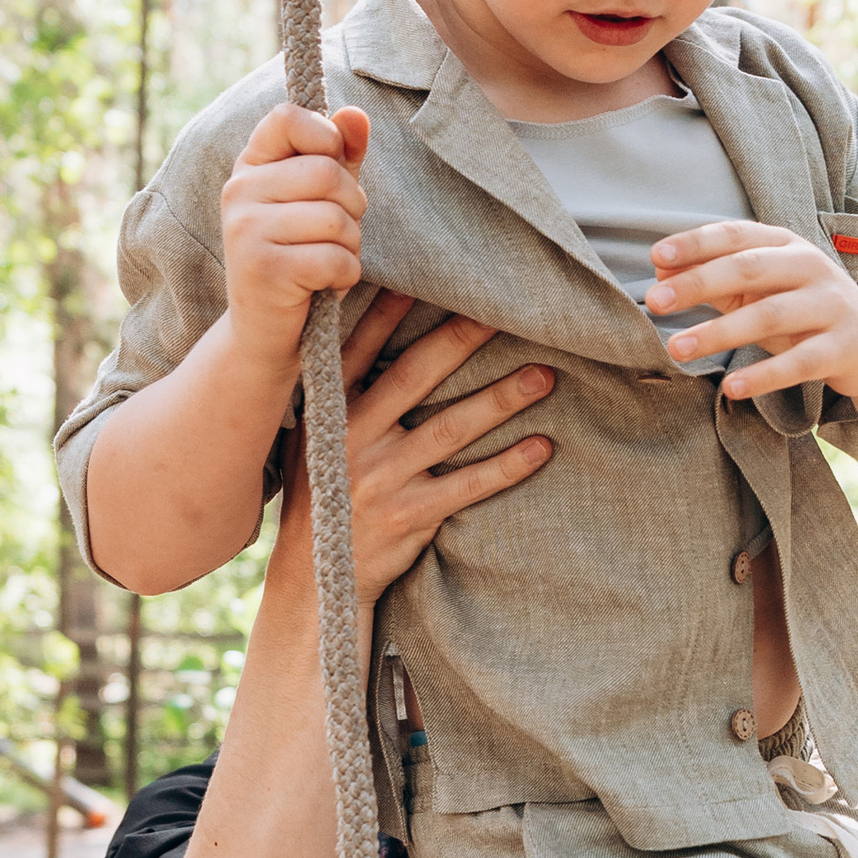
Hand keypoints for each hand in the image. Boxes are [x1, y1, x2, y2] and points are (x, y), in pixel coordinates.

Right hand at [219, 104, 371, 365]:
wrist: (265, 334)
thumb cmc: (300, 258)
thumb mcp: (320, 200)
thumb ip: (340, 155)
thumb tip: (356, 115)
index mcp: (250, 166)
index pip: (288, 117)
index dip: (325, 137)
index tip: (332, 166)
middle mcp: (239, 191)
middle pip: (328, 173)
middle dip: (353, 207)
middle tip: (337, 234)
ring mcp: (245, 230)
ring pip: (336, 219)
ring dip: (350, 246)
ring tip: (328, 262)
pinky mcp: (263, 270)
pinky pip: (334, 259)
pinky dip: (344, 275)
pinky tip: (325, 285)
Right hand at [278, 293, 553, 607]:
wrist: (314, 579)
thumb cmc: (323, 496)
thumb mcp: (314, 440)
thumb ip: (338, 394)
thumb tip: (360, 336)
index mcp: (330, 412)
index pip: (360, 349)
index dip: (392, 312)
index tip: (429, 277)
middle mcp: (354, 439)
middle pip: (414, 376)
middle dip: (461, 339)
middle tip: (506, 311)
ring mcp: (383, 478)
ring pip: (451, 428)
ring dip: (500, 400)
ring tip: (544, 376)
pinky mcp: (410, 515)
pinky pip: (468, 485)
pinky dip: (506, 466)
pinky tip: (541, 447)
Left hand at [645, 219, 857, 405]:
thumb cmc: (805, 312)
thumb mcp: (764, 290)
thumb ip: (716, 280)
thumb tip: (657, 269)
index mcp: (788, 245)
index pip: (736, 236)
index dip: (696, 243)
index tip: (656, 257)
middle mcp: (812, 268)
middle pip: (749, 270)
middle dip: (698, 283)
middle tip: (654, 301)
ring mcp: (831, 306)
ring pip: (769, 316)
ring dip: (719, 332)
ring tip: (677, 348)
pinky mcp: (843, 348)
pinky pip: (799, 363)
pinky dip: (764, 376)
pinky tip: (731, 387)